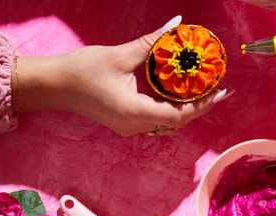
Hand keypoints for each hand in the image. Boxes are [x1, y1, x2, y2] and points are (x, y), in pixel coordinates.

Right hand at [13, 24, 228, 136]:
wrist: (54, 86)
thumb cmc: (82, 70)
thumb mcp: (120, 54)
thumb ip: (150, 43)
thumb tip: (175, 26)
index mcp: (136, 113)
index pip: (180, 114)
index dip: (203, 104)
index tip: (220, 92)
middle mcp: (136, 126)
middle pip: (178, 121)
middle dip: (201, 105)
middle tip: (219, 89)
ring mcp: (131, 128)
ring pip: (168, 122)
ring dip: (187, 107)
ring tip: (204, 90)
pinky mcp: (127, 123)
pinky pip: (157, 118)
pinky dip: (171, 107)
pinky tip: (179, 92)